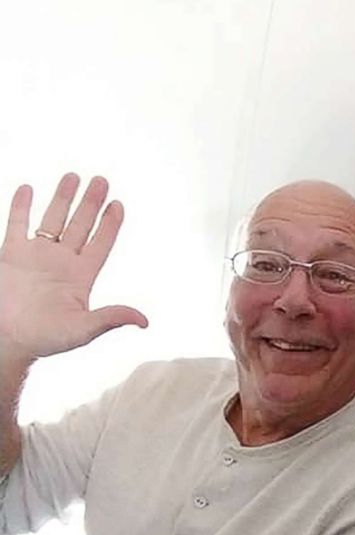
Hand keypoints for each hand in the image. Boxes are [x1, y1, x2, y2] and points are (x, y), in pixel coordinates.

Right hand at [0, 173, 147, 362]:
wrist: (8, 339)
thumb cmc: (46, 340)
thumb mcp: (84, 330)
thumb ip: (111, 318)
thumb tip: (144, 321)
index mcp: (80, 278)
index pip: (100, 244)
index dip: (110, 225)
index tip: (118, 204)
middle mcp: (61, 263)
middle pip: (80, 225)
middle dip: (91, 203)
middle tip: (101, 179)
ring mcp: (36, 257)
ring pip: (52, 219)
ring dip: (62, 198)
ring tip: (73, 176)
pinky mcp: (11, 255)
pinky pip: (17, 224)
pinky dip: (22, 206)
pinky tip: (28, 189)